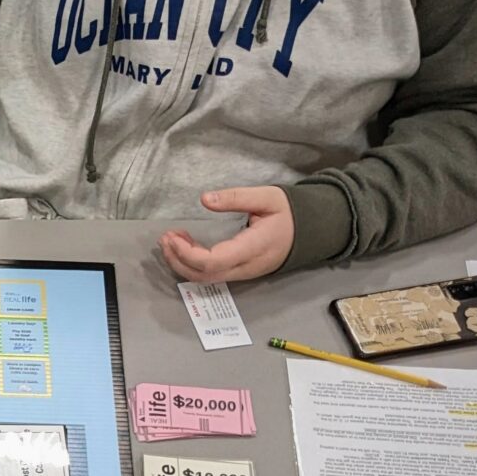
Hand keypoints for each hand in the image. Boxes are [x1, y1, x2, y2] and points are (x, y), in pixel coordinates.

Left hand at [159, 186, 295, 282]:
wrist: (311, 232)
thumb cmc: (290, 213)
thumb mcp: (267, 197)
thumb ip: (236, 197)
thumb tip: (205, 199)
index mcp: (254, 248)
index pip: (214, 262)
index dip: (187, 254)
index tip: (172, 236)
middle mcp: (246, 267)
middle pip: (204, 276)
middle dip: (178, 259)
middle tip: (165, 238)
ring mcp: (243, 273)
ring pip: (206, 278)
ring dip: (183, 262)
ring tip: (171, 240)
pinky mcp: (240, 272)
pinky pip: (212, 274)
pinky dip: (194, 262)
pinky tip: (186, 245)